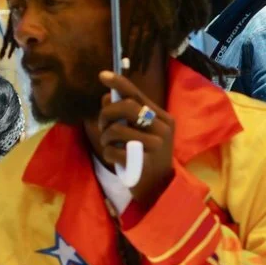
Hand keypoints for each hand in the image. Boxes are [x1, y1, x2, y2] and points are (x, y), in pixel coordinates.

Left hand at [96, 70, 174, 209]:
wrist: (160, 189)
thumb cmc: (148, 157)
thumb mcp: (141, 134)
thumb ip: (127, 115)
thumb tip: (106, 97)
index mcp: (163, 119)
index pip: (138, 95)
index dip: (119, 83)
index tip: (102, 75)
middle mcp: (163, 129)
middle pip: (126, 107)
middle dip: (106, 113)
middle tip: (102, 125)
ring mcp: (156, 146)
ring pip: (117, 129)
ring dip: (105, 136)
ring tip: (109, 144)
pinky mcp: (144, 162)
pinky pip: (113, 150)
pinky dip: (108, 153)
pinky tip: (115, 158)